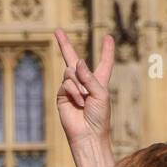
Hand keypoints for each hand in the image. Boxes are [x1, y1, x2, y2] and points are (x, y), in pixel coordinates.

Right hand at [54, 27, 112, 143]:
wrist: (88, 135)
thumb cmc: (99, 118)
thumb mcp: (101, 94)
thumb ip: (90, 76)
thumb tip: (77, 61)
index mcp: (99, 82)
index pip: (104, 63)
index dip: (107, 51)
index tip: (108, 37)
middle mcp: (84, 83)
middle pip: (73, 59)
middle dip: (64, 45)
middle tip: (57, 31)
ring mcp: (72, 89)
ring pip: (70, 71)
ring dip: (79, 84)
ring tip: (84, 100)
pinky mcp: (62, 96)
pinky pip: (65, 83)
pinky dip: (73, 91)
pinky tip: (78, 103)